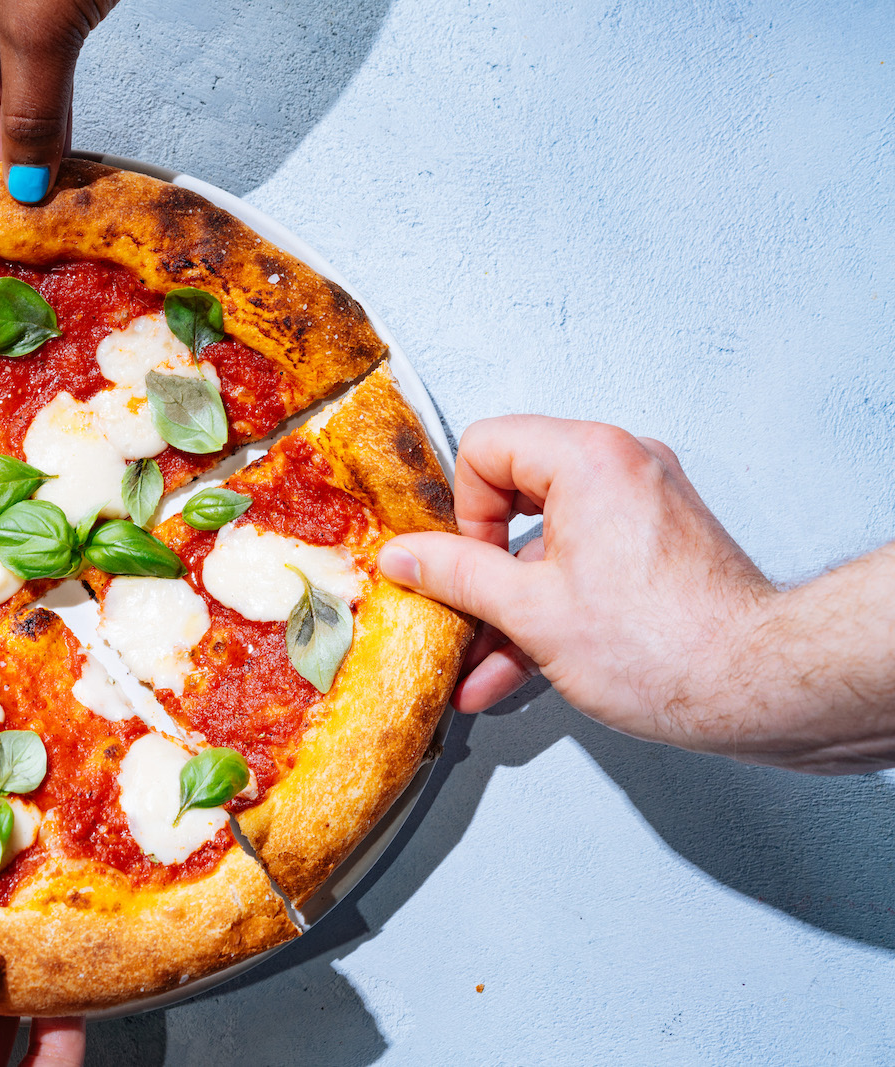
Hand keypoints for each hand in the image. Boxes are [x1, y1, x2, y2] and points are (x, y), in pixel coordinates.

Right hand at [378, 417, 800, 758]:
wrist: (759, 687)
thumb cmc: (664, 646)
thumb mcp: (529, 611)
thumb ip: (455, 575)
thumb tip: (403, 557)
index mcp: (588, 458)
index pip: (485, 447)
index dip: (464, 511)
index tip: (468, 567)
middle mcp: (623, 465)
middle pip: (512, 491)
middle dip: (479, 563)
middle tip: (467, 606)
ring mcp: (645, 505)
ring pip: (546, 539)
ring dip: (508, 600)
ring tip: (480, 660)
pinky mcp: (659, 546)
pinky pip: (582, 562)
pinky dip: (550, 604)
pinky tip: (513, 667)